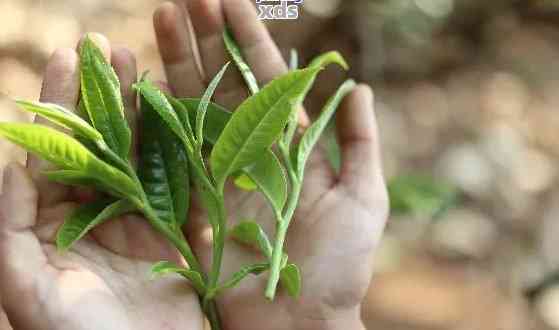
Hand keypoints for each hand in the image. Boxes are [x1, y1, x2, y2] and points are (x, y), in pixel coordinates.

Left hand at [0, 34, 203, 329]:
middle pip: (99, 142)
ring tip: (144, 67)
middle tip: (108, 47)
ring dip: (141, 110)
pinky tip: (182, 112)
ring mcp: (140, 216)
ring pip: (139, 152)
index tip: (68, 57)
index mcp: (54, 221)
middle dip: (101, 94)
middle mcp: (97, 210)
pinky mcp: (177, 229)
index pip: (54, 151)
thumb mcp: (28, 291)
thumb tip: (12, 165)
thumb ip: (11, 229)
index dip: (59, 103)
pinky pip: (178, 181)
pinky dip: (180, 147)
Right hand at [153, 1, 388, 328]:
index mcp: (290, 144)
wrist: (297, 323)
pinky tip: (140, 81)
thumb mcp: (364, 200)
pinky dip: (155, 116)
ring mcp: (217, 171)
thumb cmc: (337, 267)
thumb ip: (361, 144)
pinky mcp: (192, 198)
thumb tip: (360, 87)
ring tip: (161, 18)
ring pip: (193, 106)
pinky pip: (170, 152)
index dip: (249, 38)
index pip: (266, 78)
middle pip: (223, 82)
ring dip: (177, 63)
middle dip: (206, 38)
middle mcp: (251, 149)